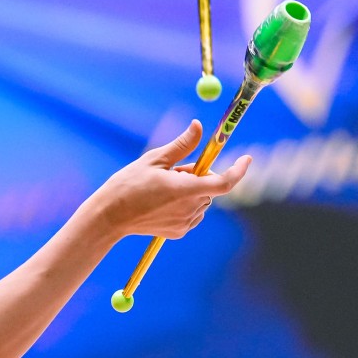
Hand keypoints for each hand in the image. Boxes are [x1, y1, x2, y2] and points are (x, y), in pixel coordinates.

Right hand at [95, 121, 250, 240]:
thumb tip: (199, 126)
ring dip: (190, 190)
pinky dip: (184, 204)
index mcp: (185, 189)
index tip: (247, 159)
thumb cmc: (129, 184)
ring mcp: (185, 223)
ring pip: (201, 200)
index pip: (224, 182)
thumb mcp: (154, 159)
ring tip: (162, 188)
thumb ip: (182, 144)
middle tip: (173, 171)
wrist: (110, 217)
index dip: (239, 170)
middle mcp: (190, 209)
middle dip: (198, 175)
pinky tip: (161, 202)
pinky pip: (192, 213)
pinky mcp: (179, 232)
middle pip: (209, 186)